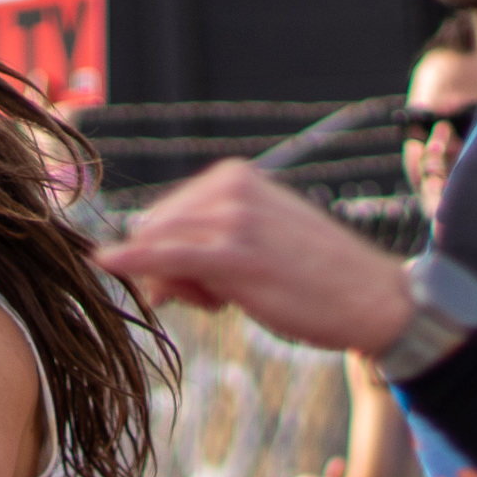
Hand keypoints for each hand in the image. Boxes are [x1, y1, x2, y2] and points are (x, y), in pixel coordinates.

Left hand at [101, 161, 417, 355]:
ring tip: (227, 299)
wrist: (372, 299)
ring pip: (162, 249)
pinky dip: (131, 261)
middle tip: (215, 298)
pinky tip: (104, 263)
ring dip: (175, 286)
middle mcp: (230, 188)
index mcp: (235, 177)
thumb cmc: (317, 279)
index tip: (201, 283)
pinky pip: (165, 256)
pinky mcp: (233, 255)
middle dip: (167, 270)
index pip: (166, 215)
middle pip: (156, 230)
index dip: (165, 254)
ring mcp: (232, 218)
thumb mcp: (257, 248)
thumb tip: (148, 280)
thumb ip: (202, 254)